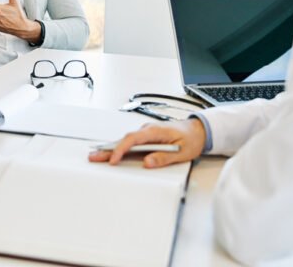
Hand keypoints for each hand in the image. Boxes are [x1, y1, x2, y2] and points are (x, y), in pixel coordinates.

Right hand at [88, 119, 205, 167]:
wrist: (198, 130)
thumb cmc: (191, 139)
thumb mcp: (181, 152)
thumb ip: (163, 158)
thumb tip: (147, 163)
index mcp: (155, 131)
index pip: (132, 139)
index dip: (121, 150)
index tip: (113, 160)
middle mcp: (148, 129)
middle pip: (124, 139)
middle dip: (108, 148)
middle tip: (93, 156)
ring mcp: (146, 132)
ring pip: (126, 141)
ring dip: (112, 149)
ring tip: (96, 156)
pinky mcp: (147, 137)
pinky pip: (130, 142)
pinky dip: (120, 148)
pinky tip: (111, 153)